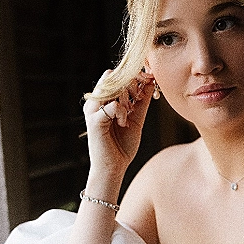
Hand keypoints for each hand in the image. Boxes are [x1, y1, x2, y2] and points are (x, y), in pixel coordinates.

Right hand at [83, 69, 155, 184]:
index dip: (135, 75)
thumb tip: (151, 82)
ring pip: (113, 87)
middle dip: (132, 84)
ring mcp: (93, 110)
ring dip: (127, 98)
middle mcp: (96, 101)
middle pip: (114, 76)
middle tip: (137, 100)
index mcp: (104, 99)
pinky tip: (123, 123)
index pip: (117, 75)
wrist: (114, 168)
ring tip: (128, 114)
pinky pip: (113, 106)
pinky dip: (123, 112)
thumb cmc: (122, 145)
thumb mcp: (136, 119)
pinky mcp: (94, 121)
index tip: (148, 80)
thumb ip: (142, 101)